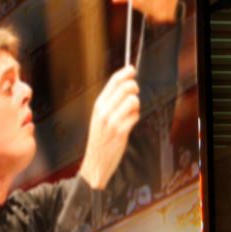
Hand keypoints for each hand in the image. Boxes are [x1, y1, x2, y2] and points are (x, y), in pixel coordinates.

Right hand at [81, 66, 142, 188]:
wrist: (95, 161)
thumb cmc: (100, 138)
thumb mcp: (100, 117)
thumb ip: (111, 101)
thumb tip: (127, 82)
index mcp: (98, 105)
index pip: (113, 81)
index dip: (125, 72)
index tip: (132, 69)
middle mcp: (103, 111)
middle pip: (126, 87)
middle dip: (134, 90)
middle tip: (133, 98)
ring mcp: (111, 121)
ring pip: (133, 101)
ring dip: (136, 107)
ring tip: (130, 115)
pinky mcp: (120, 131)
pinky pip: (135, 116)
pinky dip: (135, 119)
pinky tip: (129, 125)